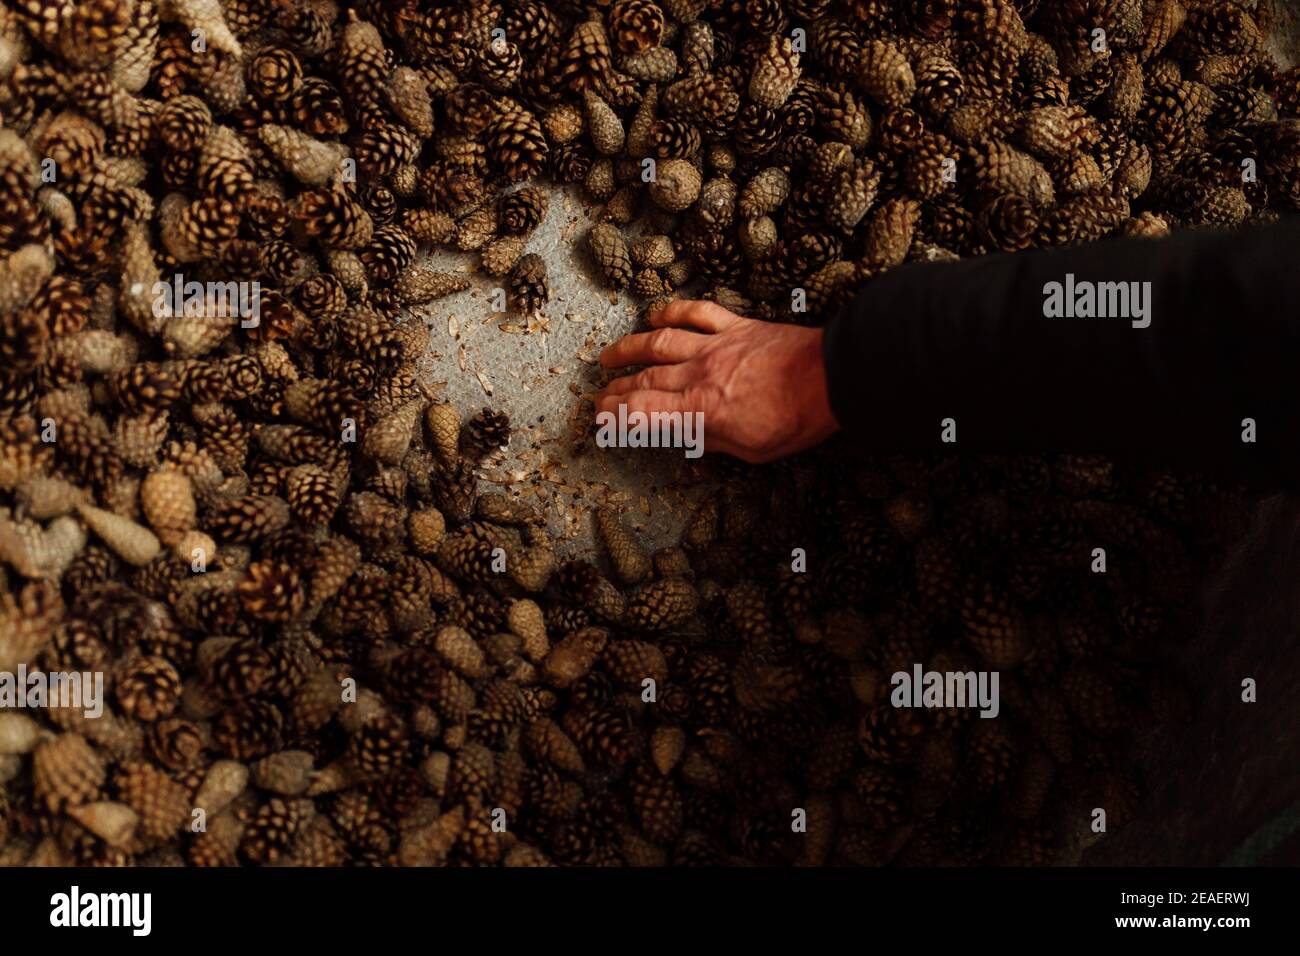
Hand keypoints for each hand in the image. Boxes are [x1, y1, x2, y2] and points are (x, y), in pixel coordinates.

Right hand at [596, 300, 839, 462]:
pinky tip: (657, 315)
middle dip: (616, 390)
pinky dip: (673, 311)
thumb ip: (717, 441)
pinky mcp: (737, 326)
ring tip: (610, 356)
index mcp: (702, 410)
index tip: (602, 420)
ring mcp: (717, 345)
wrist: (833, 378)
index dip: (615, 416)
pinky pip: (697, 313)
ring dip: (630, 348)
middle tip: (601, 397)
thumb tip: (693, 436)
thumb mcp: (753, 451)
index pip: (643, 411)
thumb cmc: (799, 419)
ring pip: (660, 341)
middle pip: (645, 379)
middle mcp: (701, 373)